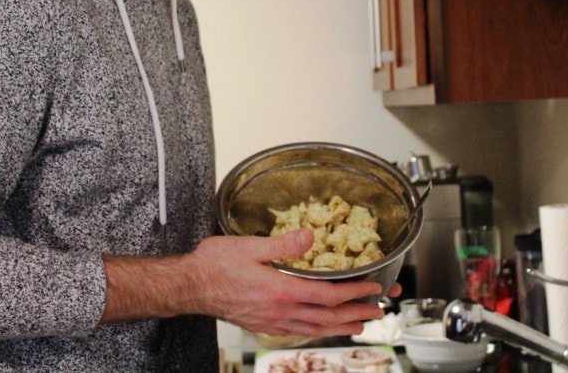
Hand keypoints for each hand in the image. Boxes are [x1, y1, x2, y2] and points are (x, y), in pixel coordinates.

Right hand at [188, 229, 387, 336]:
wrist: (190, 286)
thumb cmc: (215, 264)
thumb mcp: (250, 245)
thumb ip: (284, 243)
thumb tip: (310, 237)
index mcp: (281, 291)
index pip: (328, 296)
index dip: (353, 293)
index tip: (372, 289)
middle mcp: (279, 311)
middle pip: (327, 317)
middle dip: (355, 313)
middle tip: (377, 312)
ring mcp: (271, 321)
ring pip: (314, 328)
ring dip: (340, 326)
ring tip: (358, 324)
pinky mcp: (263, 325)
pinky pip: (297, 331)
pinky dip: (317, 330)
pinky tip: (320, 327)